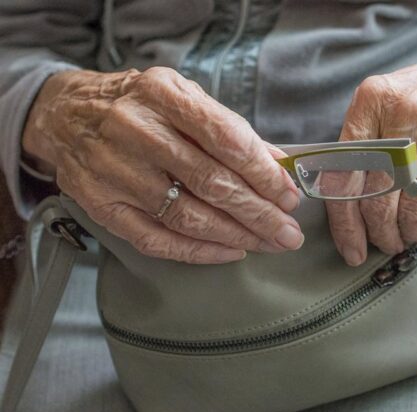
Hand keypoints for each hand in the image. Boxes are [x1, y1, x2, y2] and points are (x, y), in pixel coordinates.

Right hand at [22, 67, 303, 263]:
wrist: (66, 115)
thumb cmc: (141, 106)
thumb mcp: (184, 97)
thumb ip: (230, 128)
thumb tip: (279, 165)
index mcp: (161, 94)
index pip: (225, 138)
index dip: (263, 173)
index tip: (289, 195)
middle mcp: (135, 130)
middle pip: (210, 182)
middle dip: (258, 213)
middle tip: (289, 233)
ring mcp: (114, 171)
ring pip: (187, 216)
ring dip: (236, 235)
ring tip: (269, 244)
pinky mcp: (101, 205)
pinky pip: (156, 239)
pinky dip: (198, 251)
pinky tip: (230, 252)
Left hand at [326, 37, 416, 265]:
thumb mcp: (389, 99)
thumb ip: (364, 143)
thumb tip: (342, 204)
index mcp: (374, 99)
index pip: (345, 174)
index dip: (345, 223)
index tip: (350, 247)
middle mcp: (408, 112)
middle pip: (379, 198)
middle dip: (380, 234)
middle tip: (384, 242)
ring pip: (415, 209)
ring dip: (409, 236)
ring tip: (408, 238)